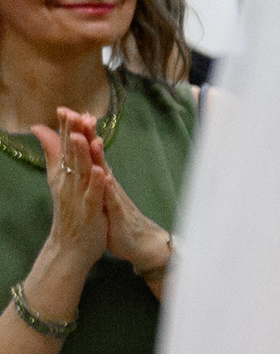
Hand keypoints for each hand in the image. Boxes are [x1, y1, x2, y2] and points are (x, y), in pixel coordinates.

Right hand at [31, 110, 109, 274]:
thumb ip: (53, 155)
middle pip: (70, 155)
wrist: (71, 247)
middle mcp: (68, 183)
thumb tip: (41, 131)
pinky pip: (93, 194)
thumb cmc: (70, 211)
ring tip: (83, 137)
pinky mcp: (89, 210)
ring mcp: (78, 197)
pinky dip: (96, 183)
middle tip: (73, 114)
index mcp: (63, 176)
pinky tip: (99, 170)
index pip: (64, 147)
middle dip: (72, 135)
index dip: (66, 129)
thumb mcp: (60, 181)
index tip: (66, 109)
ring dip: (82, 154)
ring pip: (80, 172)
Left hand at [71, 113, 172, 280]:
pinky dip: (109, 189)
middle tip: (81, 115)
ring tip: (93, 141)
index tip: (66, 111)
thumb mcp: (99, 192)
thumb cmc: (116, 217)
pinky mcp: (118, 213)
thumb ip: (90, 172)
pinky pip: (113, 199)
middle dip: (89, 136)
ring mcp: (114, 196)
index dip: (77, 131)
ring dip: (100, 158)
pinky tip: (106, 179)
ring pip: (106, 173)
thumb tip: (83, 154)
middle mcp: (108, 182)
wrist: (139, 242)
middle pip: (97, 155)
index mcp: (100, 178)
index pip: (88, 151)